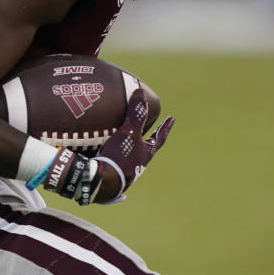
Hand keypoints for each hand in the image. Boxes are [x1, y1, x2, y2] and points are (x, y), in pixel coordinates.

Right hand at [38, 89, 173, 204]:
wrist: (103, 182)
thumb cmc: (121, 156)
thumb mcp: (129, 132)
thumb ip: (136, 113)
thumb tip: (140, 92)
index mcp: (145, 154)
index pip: (159, 138)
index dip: (164, 127)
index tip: (172, 119)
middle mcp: (138, 164)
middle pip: (145, 149)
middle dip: (146, 139)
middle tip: (147, 130)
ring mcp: (125, 171)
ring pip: (129, 157)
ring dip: (127, 148)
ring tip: (121, 140)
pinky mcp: (111, 174)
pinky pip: (113, 161)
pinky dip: (110, 154)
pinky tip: (102, 152)